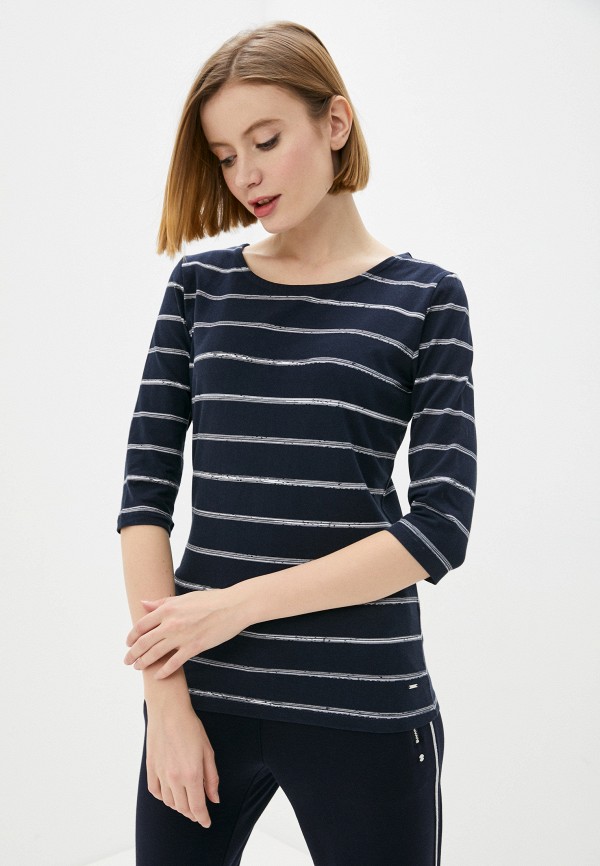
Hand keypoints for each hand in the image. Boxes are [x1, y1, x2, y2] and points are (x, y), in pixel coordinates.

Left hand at [124, 588, 247, 677]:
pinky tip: (158, 676)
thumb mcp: (183, 598)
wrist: (233, 607)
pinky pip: (174, 663)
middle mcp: (171, 623)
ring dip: (144, 662)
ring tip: (138, 667)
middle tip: (128, 660)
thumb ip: (161, 603)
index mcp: (167, 609)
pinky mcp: (194, 647)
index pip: (141, 625)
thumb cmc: (210, 599)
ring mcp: (182, 636)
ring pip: (155, 654)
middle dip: (133, 653)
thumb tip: (143, 604)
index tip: (129, 643)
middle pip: (144, 642)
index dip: (132, 636)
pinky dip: (164, 671)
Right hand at [145, 701, 219, 826]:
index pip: (197, 807)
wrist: (168, 712)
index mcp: (192, 774)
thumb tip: (214, 798)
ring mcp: (161, 774)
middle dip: (192, 814)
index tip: (206, 822)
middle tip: (199, 813)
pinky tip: (170, 794)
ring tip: (186, 803)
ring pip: (169, 802)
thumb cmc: (190, 727)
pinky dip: (163, 797)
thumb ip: (212, 778)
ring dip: (179, 807)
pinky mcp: (151, 769)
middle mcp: (174, 778)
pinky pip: (155, 792)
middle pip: (183, 808)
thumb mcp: (208, 751)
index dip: (203, 818)